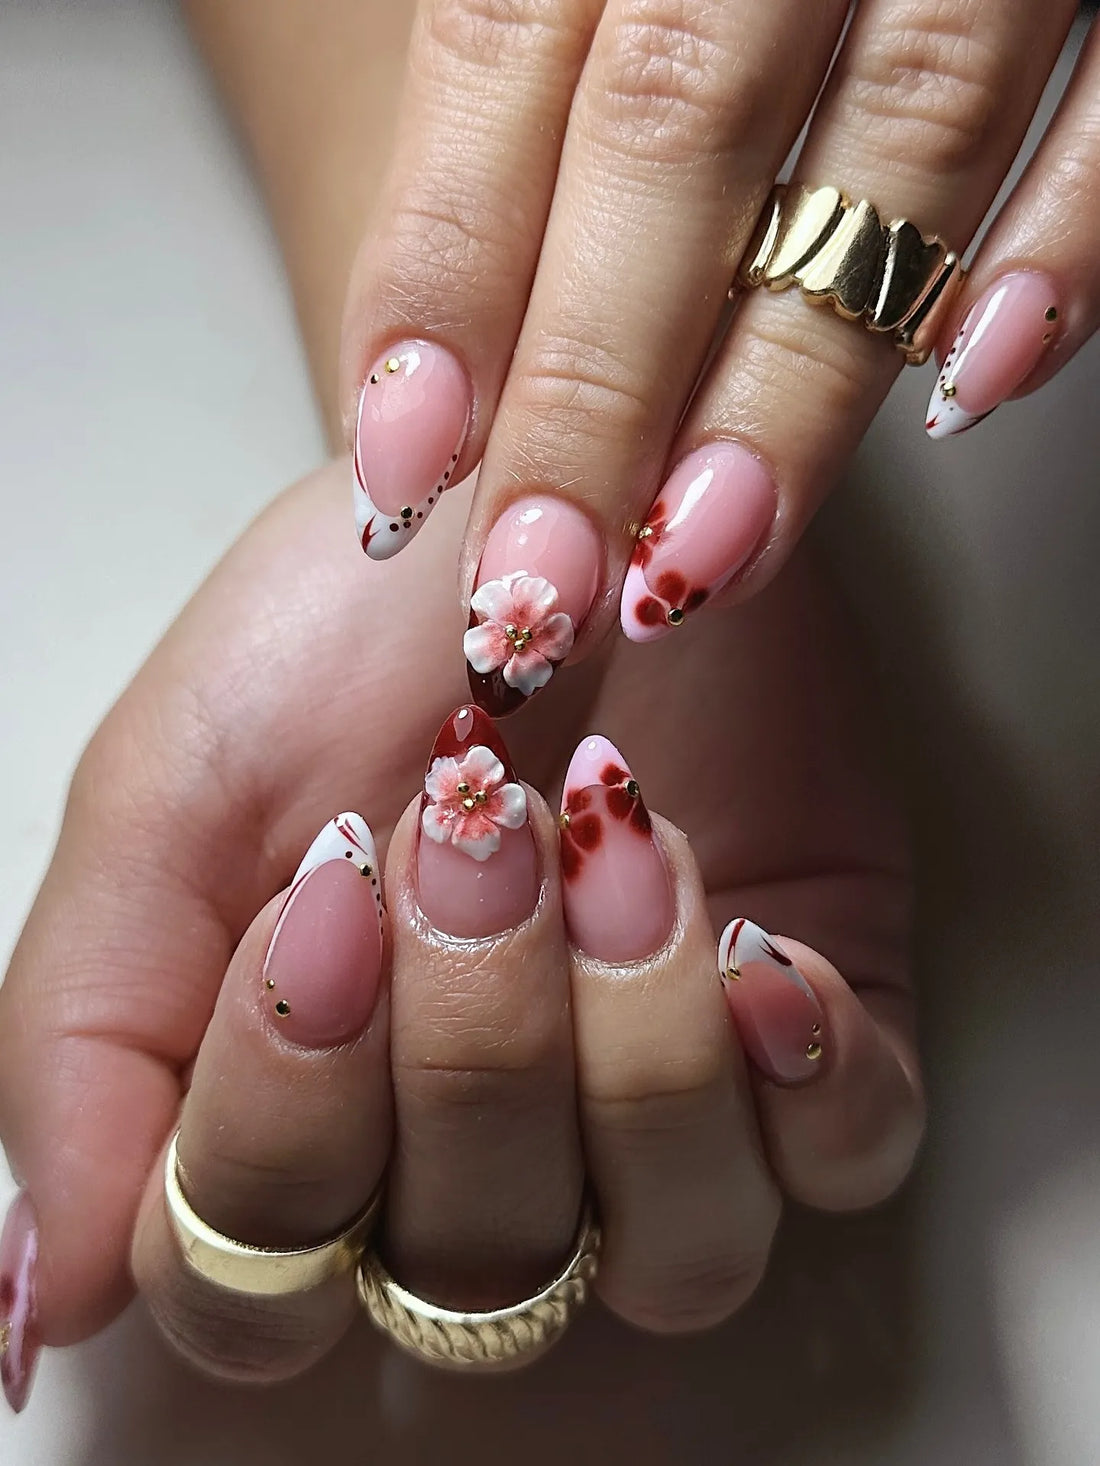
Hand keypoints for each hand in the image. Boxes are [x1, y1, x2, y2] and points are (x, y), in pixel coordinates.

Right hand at [0, 459, 919, 1402]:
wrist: (525, 500)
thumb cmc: (337, 641)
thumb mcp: (167, 802)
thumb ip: (83, 1036)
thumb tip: (70, 1296)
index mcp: (302, 1119)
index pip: (258, 1280)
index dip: (286, 1124)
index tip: (326, 895)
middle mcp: (480, 1151)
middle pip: (475, 1268)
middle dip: (474, 1051)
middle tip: (477, 828)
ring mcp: (662, 1105)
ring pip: (678, 1249)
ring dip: (642, 1059)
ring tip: (620, 850)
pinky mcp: (815, 1033)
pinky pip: (847, 1155)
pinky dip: (814, 1083)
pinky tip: (764, 954)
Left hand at [340, 0, 1097, 707]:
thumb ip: (539, 42)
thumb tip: (445, 332)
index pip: (502, 44)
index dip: (443, 268)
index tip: (399, 465)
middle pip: (676, 127)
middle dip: (598, 384)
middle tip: (535, 591)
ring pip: (894, 138)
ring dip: (794, 382)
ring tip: (701, 559)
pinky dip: (1063, 238)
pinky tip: (977, 382)